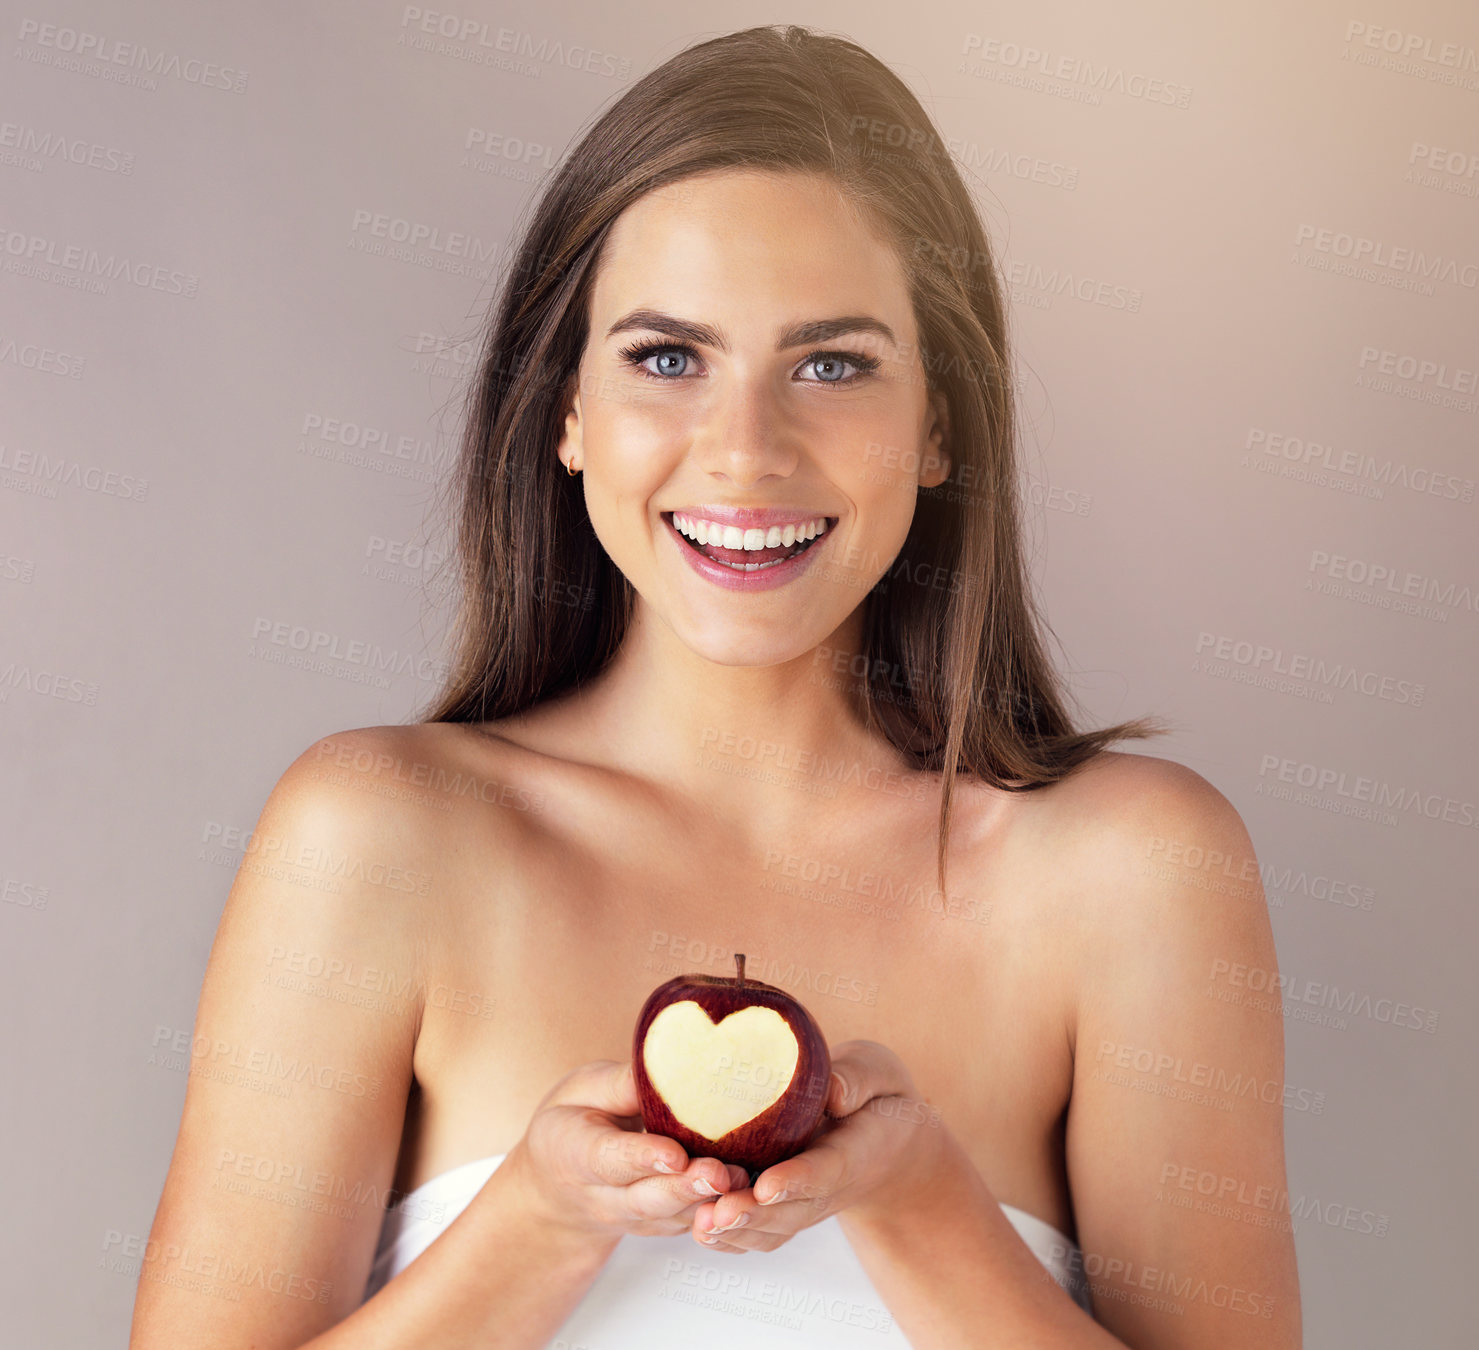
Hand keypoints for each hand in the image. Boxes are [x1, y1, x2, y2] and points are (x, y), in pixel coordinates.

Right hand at [500, 1058, 749, 1247]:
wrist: (558, 1183)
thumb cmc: (575, 1119)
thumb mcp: (583, 1089)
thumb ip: (621, 1084)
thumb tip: (670, 1066)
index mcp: (575, 1153)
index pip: (609, 1159)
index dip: (643, 1158)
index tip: (675, 1154)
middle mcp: (602, 1196)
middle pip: (645, 1199)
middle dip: (683, 1188)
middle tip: (717, 1174)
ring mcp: (630, 1218)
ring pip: (669, 1217)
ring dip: (705, 1202)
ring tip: (738, 1182)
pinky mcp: (658, 1225)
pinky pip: (685, 1223)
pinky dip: (713, 1214)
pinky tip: (743, 1194)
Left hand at [688, 1039, 950, 1252]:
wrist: (888, 1142)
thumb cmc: (877, 1098)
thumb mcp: (879, 1075)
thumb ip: (859, 1080)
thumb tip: (835, 1092)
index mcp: (852, 1152)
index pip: (824, 1171)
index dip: (796, 1181)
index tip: (767, 1185)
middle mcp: (826, 1188)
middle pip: (790, 1211)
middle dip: (754, 1215)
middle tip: (719, 1213)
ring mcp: (805, 1205)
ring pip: (771, 1229)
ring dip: (737, 1231)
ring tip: (701, 1225)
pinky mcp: (786, 1209)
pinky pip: (760, 1233)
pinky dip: (732, 1239)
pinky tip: (700, 1232)